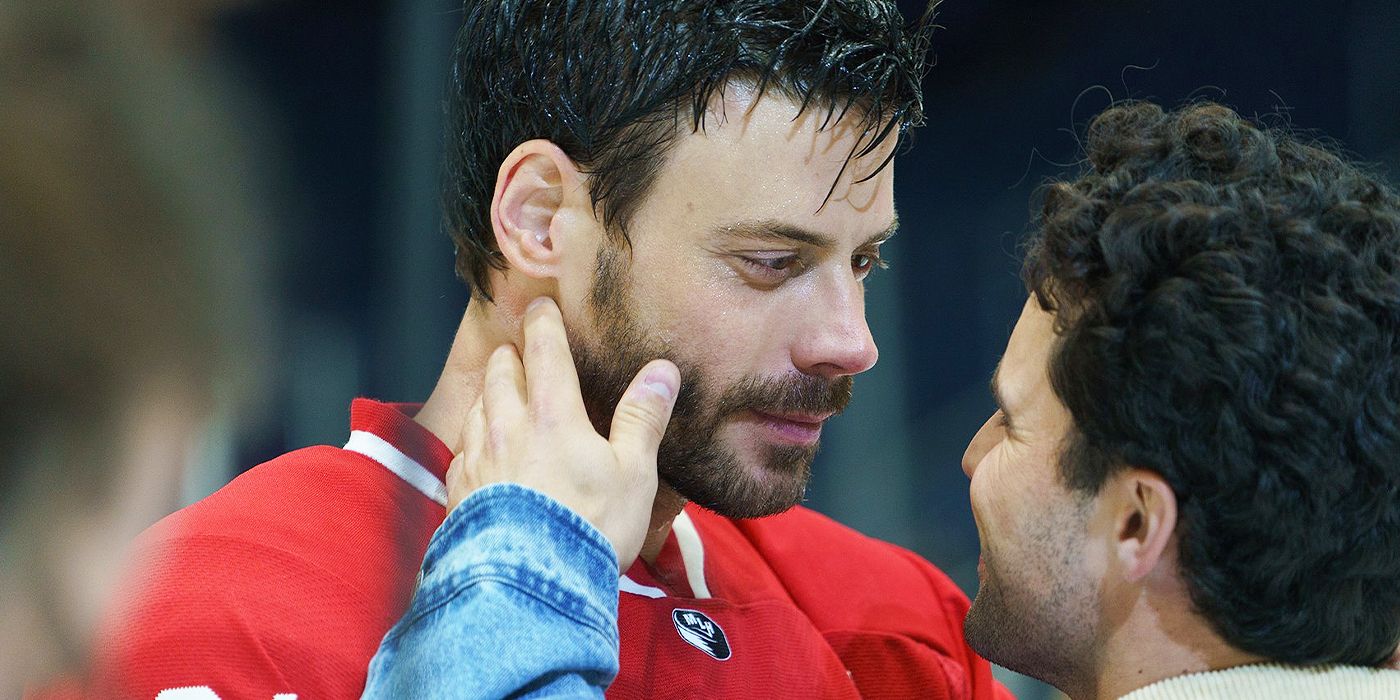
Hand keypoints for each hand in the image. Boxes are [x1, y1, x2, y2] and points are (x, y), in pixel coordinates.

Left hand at [445, 296, 679, 569]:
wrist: (533, 587)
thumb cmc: (591, 527)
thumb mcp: (634, 473)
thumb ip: (642, 417)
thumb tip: (662, 371)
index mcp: (552, 414)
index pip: (544, 350)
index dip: (543, 323)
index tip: (542, 308)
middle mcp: (507, 426)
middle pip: (501, 373)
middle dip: (511, 356)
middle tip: (521, 353)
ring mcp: (477, 459)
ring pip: (477, 407)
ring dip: (490, 395)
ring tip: (502, 398)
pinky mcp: (458, 492)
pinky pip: (462, 451)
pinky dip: (474, 440)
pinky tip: (483, 452)